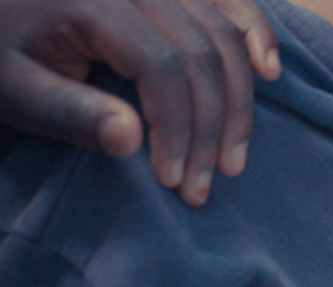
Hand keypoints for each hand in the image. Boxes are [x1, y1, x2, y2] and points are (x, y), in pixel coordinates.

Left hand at [0, 0, 280, 205]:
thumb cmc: (6, 55)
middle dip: (211, 127)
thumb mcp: (16, 89)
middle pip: (202, 54)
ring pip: (224, 35)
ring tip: (232, 158)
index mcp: (95, 2)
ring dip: (239, 102)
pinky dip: (256, 33)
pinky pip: (230, 2)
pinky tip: (269, 70)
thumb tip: (130, 140)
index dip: (176, 128)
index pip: (161, 67)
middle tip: (204, 185)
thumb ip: (69, 113)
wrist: (3, 13)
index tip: (172, 180)